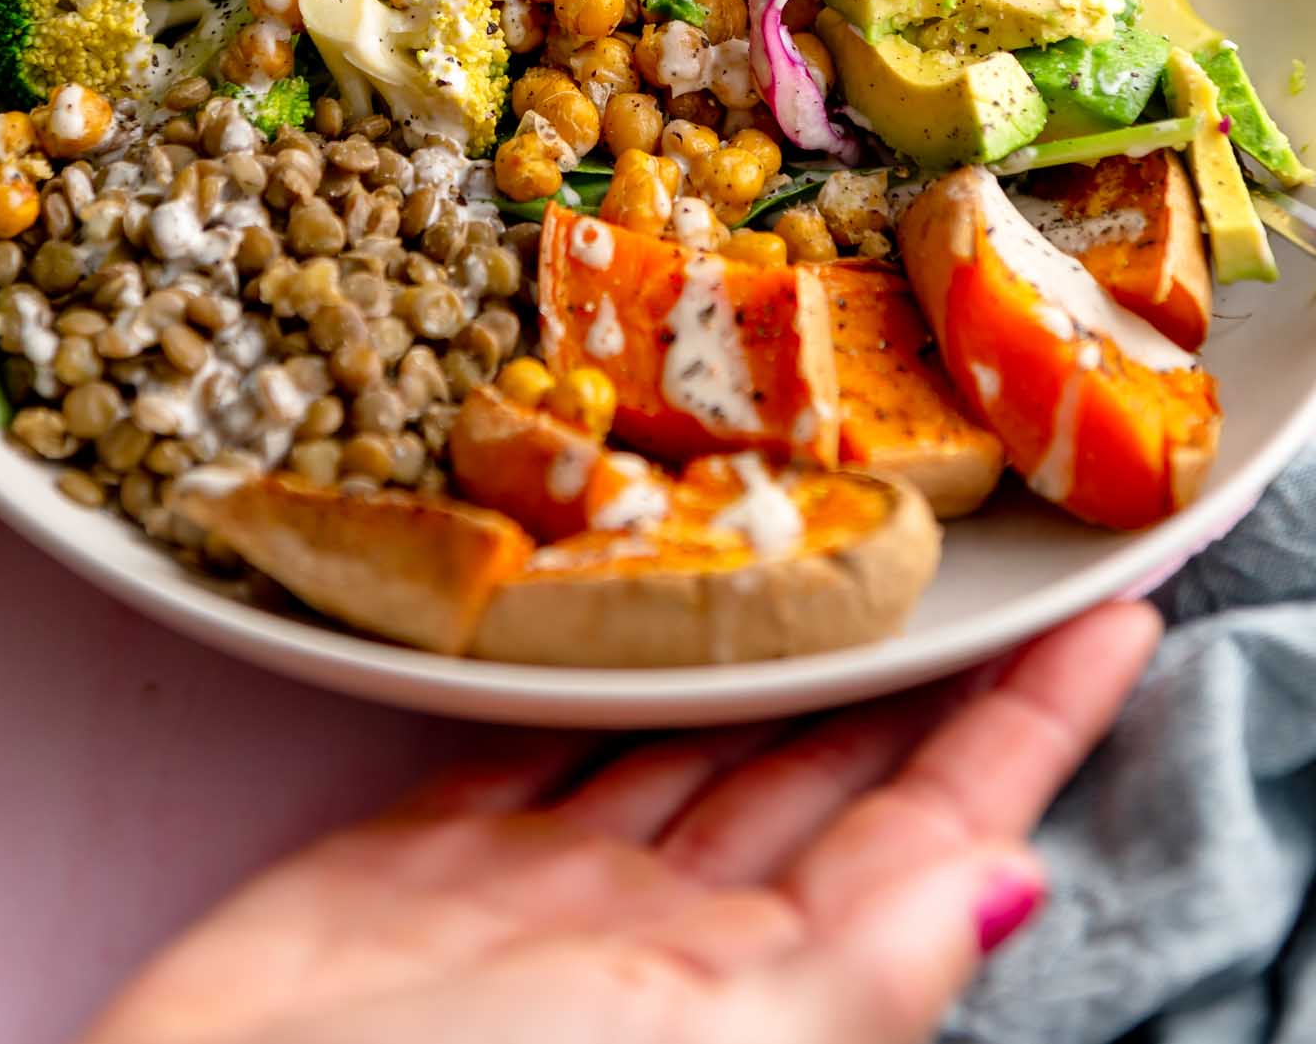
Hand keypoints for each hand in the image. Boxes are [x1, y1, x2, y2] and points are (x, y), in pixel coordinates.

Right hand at [82, 602, 1158, 1043]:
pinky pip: (543, 742)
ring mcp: (549, 893)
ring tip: (842, 555)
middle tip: (991, 559)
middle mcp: (669, 937)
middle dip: (917, 675)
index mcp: (758, 992)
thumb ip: (856, 977)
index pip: (934, 829)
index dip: (1030, 729)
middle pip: (830, 772)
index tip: (1119, 625)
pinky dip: (602, 679)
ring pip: (701, 741)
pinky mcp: (427, 857)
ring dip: (779, 658)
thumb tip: (1009, 889)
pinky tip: (632, 620)